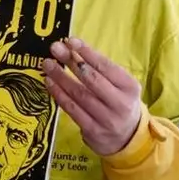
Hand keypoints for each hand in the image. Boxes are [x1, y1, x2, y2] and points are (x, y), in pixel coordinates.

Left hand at [42, 37, 141, 156]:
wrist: (127, 139)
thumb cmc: (120, 103)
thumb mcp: (121, 86)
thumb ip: (103, 71)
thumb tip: (73, 50)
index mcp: (130, 87)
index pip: (106, 66)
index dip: (87, 52)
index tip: (71, 40)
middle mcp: (120, 103)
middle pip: (92, 79)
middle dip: (71, 61)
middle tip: (55, 48)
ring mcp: (106, 119)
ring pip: (79, 95)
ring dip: (61, 77)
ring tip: (48, 64)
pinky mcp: (92, 130)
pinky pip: (72, 109)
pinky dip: (59, 94)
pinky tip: (50, 83)